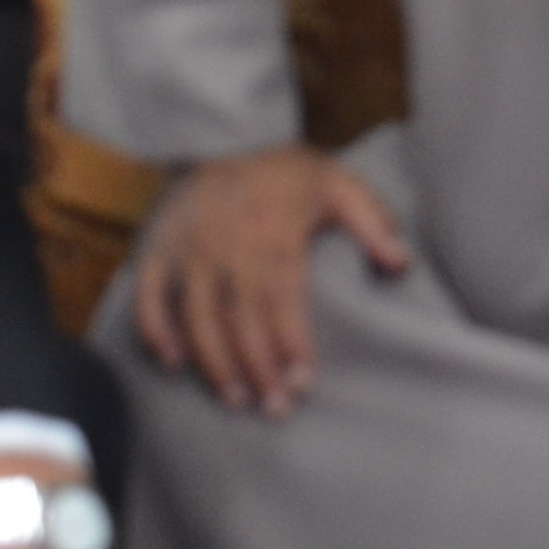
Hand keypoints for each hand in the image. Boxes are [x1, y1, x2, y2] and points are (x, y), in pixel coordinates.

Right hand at [128, 145, 409, 415]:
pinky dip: (156, 332)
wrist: (222, 140)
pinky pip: (148, 297)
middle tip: (276, 408)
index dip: (292, 343)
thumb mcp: (338, 183)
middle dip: (259, 367)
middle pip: (241, 318)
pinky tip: (176, 364)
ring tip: (237, 399)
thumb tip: (401, 264)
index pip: (282, 298)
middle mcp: (226, 245)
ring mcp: (187, 250)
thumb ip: (373, 221)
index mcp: (272, 231)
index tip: (305, 383)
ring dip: (214, 363)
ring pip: (197, 316)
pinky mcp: (156, 251)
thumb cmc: (285, 175)